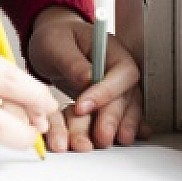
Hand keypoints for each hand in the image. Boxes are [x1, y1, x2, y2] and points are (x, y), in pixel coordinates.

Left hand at [26, 7, 148, 147]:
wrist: (53, 43)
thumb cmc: (55, 38)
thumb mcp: (55, 44)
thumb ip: (71, 61)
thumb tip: (88, 78)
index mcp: (111, 49)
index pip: (121, 72)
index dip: (106, 92)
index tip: (82, 107)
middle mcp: (120, 69)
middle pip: (127, 95)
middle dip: (113, 118)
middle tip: (100, 136)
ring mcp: (118, 85)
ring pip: (128, 108)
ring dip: (120, 127)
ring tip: (108, 142)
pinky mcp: (111, 100)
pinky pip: (121, 114)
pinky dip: (123, 127)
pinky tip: (123, 139)